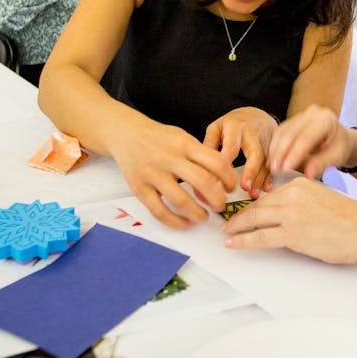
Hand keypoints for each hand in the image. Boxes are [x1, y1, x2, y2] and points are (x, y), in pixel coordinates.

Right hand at [108, 120, 237, 229]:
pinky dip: (175, 222)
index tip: (230, 188)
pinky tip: (184, 223)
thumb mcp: (182, 137)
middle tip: (220, 206)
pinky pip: (159, 211)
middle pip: (202, 182)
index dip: (229, 179)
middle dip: (217, 199)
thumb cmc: (159, 138)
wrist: (126, 134)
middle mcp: (168, 158)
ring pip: (181, 200)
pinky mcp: (139, 188)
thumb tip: (223, 179)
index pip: (216, 162)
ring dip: (197, 214)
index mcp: (184, 143)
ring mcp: (152, 174)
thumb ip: (200, 155)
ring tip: (203, 216)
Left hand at [204, 107, 276, 197]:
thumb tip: (199, 168)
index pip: (231, 147)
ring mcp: (266, 140)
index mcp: (235, 127)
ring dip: (260, 178)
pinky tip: (266, 188)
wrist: (255, 113)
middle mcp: (253, 133)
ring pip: (266, 161)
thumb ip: (209, 145)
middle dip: (250, 170)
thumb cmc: (232, 123)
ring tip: (252, 194)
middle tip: (243, 187)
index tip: (216, 181)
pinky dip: (270, 176)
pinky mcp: (275, 147)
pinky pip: (273, 163)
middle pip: (255, 152)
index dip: (224, 165)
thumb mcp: (217, 128)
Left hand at [221, 176, 356, 264]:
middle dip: (240, 215)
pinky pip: (260, 237)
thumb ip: (302, 202)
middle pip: (258, 205)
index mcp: (300, 183)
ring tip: (226, 234)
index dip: (254, 205)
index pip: (270, 195)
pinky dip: (243, 240)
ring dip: (237, 227)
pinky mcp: (292, 233)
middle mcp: (292, 194)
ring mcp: (291, 213)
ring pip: (254, 219)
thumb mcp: (322, 199)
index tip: (244, 210)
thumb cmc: (351, 219)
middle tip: (227, 222)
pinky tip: (233, 243)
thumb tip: (286, 215)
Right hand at [268, 105, 353, 178]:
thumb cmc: (339, 148)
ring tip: (272, 169)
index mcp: (326, 119)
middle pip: (291, 133)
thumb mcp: (336, 157)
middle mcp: (311, 113)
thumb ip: (322, 163)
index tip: (286, 168)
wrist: (339, 139)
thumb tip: (308, 174)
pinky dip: (274, 148)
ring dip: (275, 152)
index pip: (307, 136)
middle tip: (275, 171)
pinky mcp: (291, 122)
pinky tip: (272, 161)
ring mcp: (299, 115)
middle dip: (281, 153)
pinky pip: (279, 134)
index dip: (295, 153)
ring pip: (282, 133)